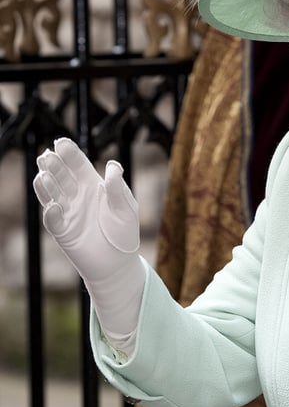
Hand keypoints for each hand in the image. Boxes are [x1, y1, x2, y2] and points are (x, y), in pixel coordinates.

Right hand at [34, 138, 138, 281]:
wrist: (119, 264)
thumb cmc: (124, 234)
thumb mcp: (126, 209)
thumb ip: (118, 188)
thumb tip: (112, 165)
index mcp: (93, 185)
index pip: (77, 164)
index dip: (69, 153)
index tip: (61, 143)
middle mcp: (77, 196)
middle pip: (61, 175)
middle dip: (53, 165)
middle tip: (48, 157)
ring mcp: (68, 212)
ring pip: (51, 194)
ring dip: (46, 184)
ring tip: (45, 176)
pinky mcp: (62, 231)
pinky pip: (52, 219)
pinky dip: (51, 212)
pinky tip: (56, 206)